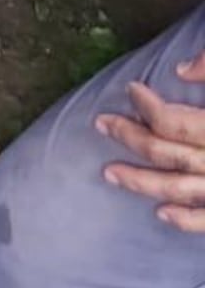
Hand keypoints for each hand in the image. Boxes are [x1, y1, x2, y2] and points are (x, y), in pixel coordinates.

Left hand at [96, 52, 204, 230]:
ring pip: (178, 188)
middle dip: (130, 137)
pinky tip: (160, 213)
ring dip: (141, 181)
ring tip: (109, 172)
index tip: (131, 90)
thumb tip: (180, 68)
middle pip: (166, 152)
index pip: (174, 122)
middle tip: (101, 124)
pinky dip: (185, 220)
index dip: (148, 105)